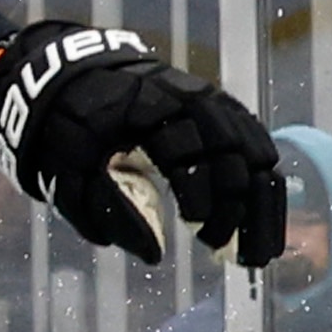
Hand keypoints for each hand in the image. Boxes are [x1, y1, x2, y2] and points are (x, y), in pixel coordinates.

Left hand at [0, 20, 290, 266]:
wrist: (70, 79)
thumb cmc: (68, 132)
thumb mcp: (71, 174)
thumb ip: (110, 212)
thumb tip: (154, 253)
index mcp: (143, 109)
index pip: (188, 152)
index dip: (200, 197)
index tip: (199, 234)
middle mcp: (183, 96)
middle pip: (230, 151)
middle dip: (234, 206)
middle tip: (223, 250)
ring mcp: (204, 96)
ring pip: (251, 145)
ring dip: (257, 198)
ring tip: (254, 243)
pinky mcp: (215, 103)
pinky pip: (254, 137)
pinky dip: (262, 176)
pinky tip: (263, 209)